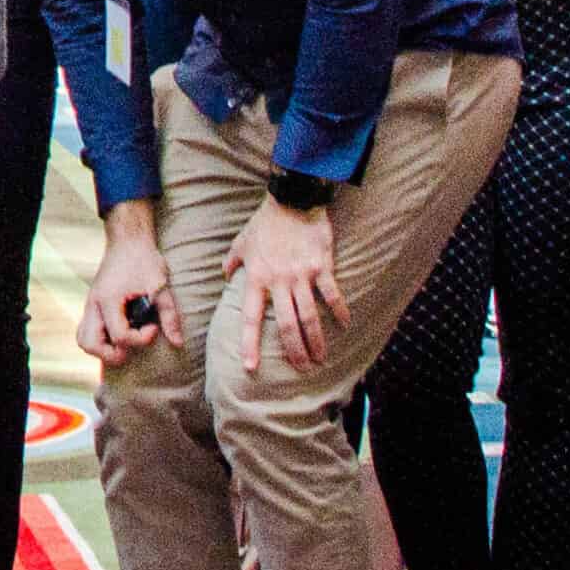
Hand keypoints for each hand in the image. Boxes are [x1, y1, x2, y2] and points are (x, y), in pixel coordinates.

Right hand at [78, 229, 181, 365]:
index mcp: (109, 299)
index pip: (120, 336)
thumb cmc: (144, 260)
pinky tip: (119, 334)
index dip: (141, 338)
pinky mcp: (92, 307)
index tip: (154, 326)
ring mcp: (89, 306)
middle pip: (89, 345)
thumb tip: (178, 343)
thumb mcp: (160, 287)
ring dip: (102, 350)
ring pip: (83, 340)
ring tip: (124, 344)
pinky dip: (100, 340)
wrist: (127, 241)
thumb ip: (169, 316)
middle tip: (132, 347)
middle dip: (112, 354)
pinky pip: (86, 332)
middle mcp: (93, 304)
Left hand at [224, 198, 345, 373]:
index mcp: (256, 278)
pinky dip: (339, 311)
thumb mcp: (241, 242)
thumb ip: (231, 262)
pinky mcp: (321, 266)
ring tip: (320, 358)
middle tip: (302, 369)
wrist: (292, 200)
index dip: (250, 343)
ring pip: (309, 316)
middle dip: (294, 351)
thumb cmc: (265, 223)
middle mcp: (278, 281)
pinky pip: (332, 294)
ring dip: (316, 341)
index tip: (250, 367)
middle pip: (286, 325)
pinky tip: (345, 325)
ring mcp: (301, 275)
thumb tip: (224, 275)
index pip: (250, 318)